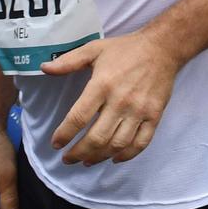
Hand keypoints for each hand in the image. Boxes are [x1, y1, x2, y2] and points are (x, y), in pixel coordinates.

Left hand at [41, 29, 181, 165]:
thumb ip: (68, 61)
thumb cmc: (125, 49)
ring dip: (99, 157)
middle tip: (68, 159)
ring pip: (117, 144)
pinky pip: (141, 143)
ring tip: (87, 161)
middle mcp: (120, 101)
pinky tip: (115, 159)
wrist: (163, 47)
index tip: (56, 144)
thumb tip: (44, 68)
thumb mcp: (94, 49)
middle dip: (78, 153)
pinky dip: (127, 155)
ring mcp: (139, 110)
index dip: (64, 134)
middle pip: (97, 138)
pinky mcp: (155, 115)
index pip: (79, 117)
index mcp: (102, 84)